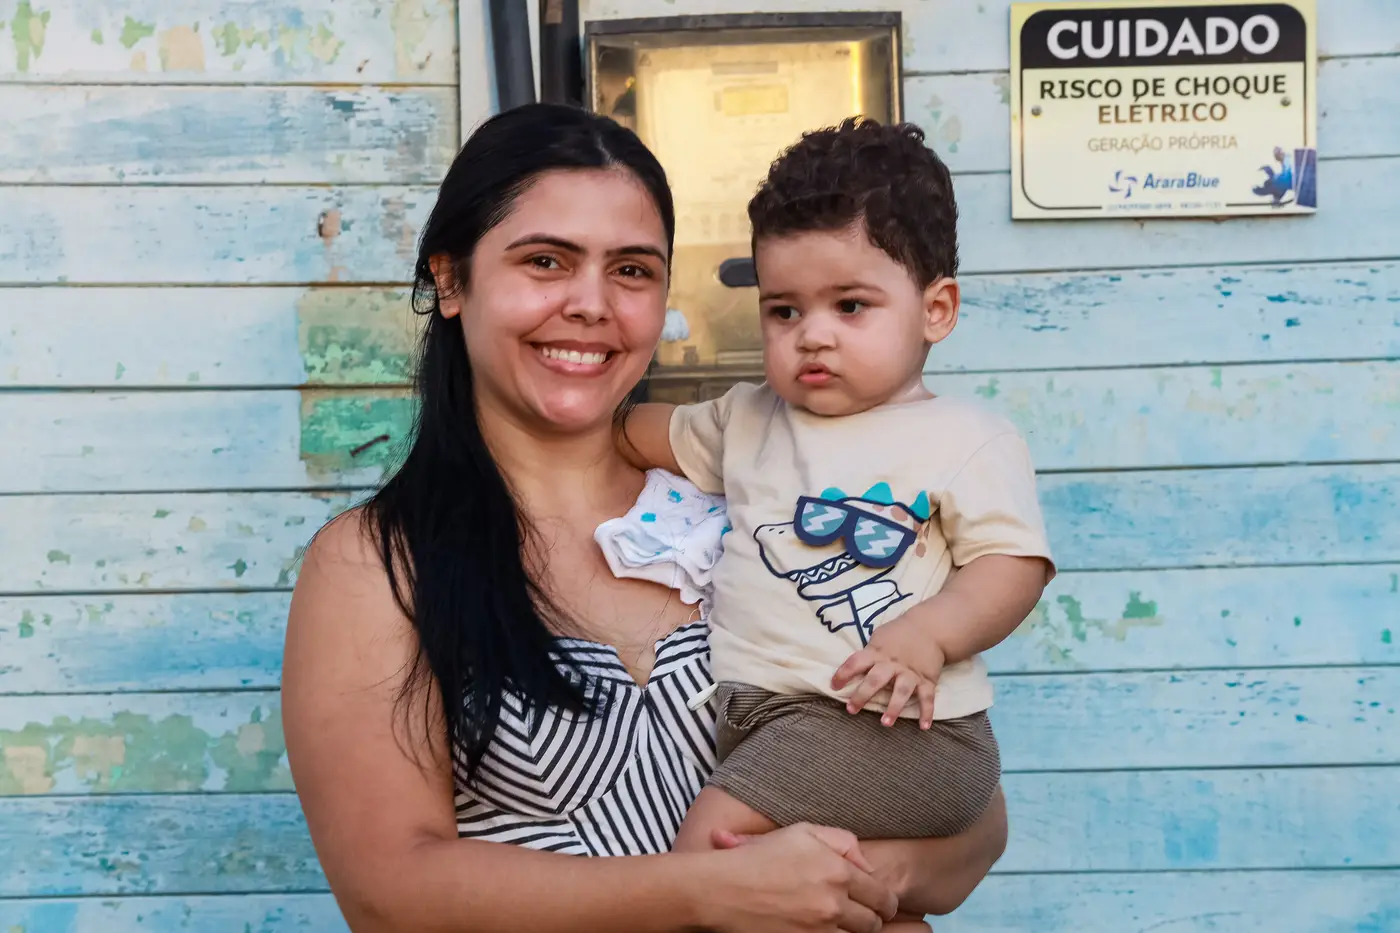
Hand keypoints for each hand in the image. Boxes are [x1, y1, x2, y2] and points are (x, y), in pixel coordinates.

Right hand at [702, 823, 897, 932]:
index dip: (885, 902)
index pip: (882, 896)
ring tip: (839, 922)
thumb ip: (842, 841)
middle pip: (873, 923)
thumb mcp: (801, 832)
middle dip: (872, 919)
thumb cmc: (757, 858)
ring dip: (852, 931)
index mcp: (837, 872)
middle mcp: (832, 904)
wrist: (719, 891)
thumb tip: (866, 865)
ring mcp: (818, 931)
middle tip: (864, 915)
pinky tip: (822, 929)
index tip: (881, 904)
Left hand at [832, 615, 945, 728]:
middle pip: (875, 680)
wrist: (930, 627)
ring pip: (901, 691)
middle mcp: (893, 664)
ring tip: (885, 723)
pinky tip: (923, 726)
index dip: (843, 673)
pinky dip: (927, 712)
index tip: (834, 686)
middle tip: (851, 709)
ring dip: (893, 707)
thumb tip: (852, 667)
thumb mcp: (879, 637)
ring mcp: (910, 673)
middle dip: (862, 695)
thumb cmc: (899, 633)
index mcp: (878, 652)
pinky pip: (927, 697)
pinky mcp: (927, 680)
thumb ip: (869, 653)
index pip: (856, 662)